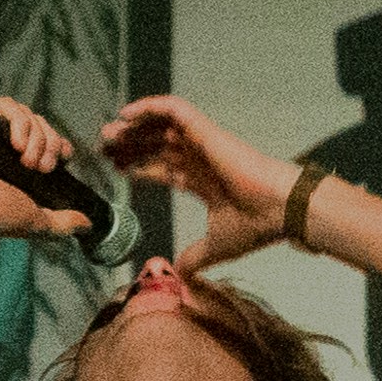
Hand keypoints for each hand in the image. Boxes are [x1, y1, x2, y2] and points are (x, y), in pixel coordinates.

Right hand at [0, 96, 82, 241]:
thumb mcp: (34, 220)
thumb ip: (61, 223)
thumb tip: (87, 225)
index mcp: (19, 163)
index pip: (50, 140)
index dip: (60, 146)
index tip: (62, 159)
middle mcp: (7, 143)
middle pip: (43, 126)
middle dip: (49, 146)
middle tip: (40, 168)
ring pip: (29, 115)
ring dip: (36, 138)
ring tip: (25, 160)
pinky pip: (7, 105)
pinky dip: (19, 122)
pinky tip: (15, 144)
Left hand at [96, 92, 295, 267]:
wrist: (279, 208)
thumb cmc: (255, 224)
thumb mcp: (216, 246)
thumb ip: (195, 256)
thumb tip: (180, 273)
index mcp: (201, 180)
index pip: (162, 168)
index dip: (137, 167)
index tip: (115, 170)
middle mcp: (199, 157)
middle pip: (155, 145)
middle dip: (128, 146)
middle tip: (102, 149)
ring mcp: (201, 141)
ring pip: (159, 125)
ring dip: (133, 127)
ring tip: (109, 133)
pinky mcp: (204, 130)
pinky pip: (173, 109)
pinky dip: (148, 107)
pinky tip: (125, 115)